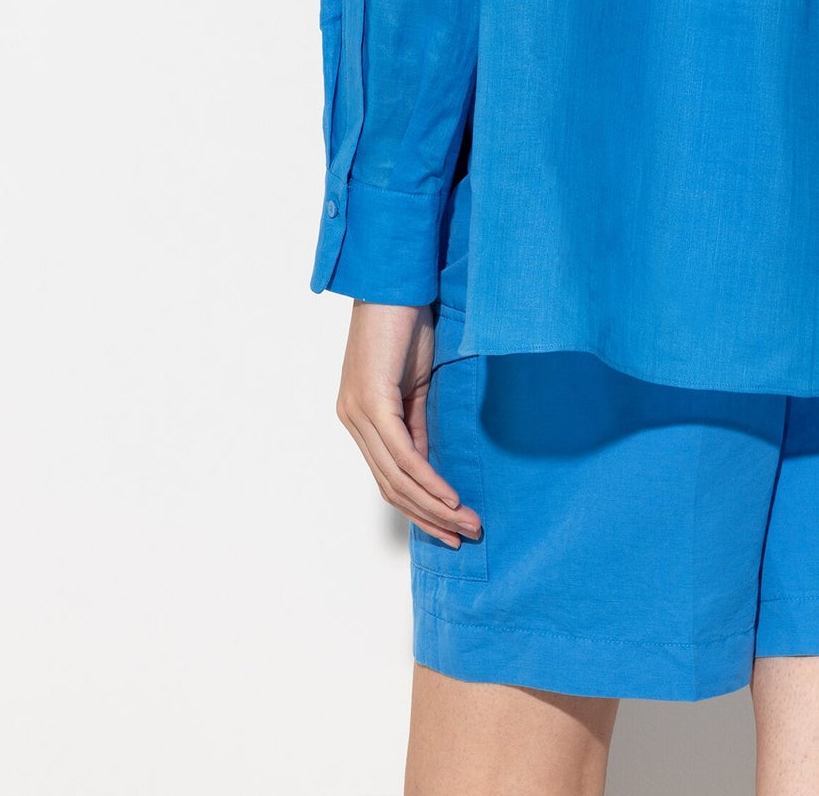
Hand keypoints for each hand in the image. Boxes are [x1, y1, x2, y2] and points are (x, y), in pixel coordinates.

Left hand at [335, 299, 483, 547]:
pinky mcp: (371, 402)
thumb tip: (430, 466)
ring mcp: (358, 413)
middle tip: (464, 537)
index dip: (420, 508)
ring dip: (434, 507)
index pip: (388, 478)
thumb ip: (417, 423)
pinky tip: (450, 497)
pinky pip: (401, 454)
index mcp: (360, 416)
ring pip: (396, 478)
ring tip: (467, 524)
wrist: (395, 281)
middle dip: (430, 518)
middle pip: (390, 488)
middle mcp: (352, 420)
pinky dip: (428, 480)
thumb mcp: (415, 383)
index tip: (451, 528)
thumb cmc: (406, 323)